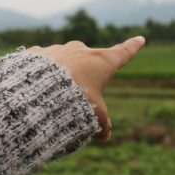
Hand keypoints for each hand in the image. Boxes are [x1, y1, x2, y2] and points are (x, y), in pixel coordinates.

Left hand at [25, 36, 145, 141]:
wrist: (35, 91)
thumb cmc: (73, 101)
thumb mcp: (94, 116)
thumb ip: (102, 125)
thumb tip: (105, 135)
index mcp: (101, 61)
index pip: (123, 53)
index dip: (132, 47)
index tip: (140, 39)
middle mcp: (80, 50)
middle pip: (88, 60)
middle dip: (84, 74)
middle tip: (75, 94)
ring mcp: (57, 49)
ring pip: (63, 61)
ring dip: (61, 74)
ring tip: (50, 95)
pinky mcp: (36, 53)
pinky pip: (42, 62)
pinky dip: (41, 73)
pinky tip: (34, 87)